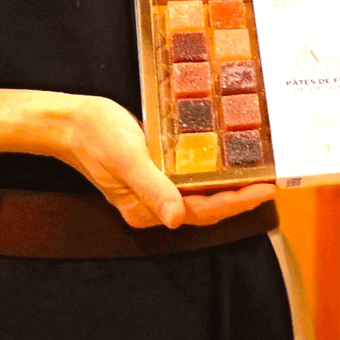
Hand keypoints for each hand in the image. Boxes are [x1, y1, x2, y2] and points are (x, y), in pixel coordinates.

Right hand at [0, 89, 274, 228]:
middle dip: (240, 197)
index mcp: (147, 208)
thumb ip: (152, 187)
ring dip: (226, 186)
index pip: (203, 212)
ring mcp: (150, 189)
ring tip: (256, 172)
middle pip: (205, 207)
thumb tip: (178, 218)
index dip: (237, 202)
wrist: (67, 121)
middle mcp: (152, 204)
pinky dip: (207, 172)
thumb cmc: (95, 136)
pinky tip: (221, 160)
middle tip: (272, 180)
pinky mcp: (149, 172)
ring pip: (197, 193)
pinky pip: (185, 179)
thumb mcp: (126, 158)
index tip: (266, 188)